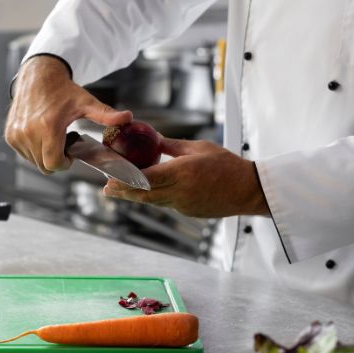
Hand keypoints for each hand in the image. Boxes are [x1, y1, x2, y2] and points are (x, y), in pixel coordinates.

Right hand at [4, 56, 131, 173]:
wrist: (38, 75)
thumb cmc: (63, 91)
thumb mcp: (86, 103)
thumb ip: (106, 115)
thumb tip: (128, 118)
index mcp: (48, 126)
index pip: (54, 164)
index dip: (64, 163)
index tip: (70, 153)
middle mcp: (28, 132)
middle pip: (44, 166)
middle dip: (56, 159)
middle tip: (63, 141)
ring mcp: (16, 134)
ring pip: (34, 162)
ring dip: (45, 154)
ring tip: (52, 135)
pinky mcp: (10, 135)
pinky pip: (24, 154)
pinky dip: (33, 149)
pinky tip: (40, 133)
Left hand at [103, 138, 269, 217]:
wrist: (247, 190)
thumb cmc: (226, 165)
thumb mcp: (198, 148)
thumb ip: (172, 146)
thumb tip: (152, 139)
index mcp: (182, 172)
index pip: (147, 178)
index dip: (126, 179)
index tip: (110, 177)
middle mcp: (180, 191)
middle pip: (144, 194)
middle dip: (123, 192)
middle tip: (106, 189)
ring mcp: (183, 205)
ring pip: (153, 201)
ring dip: (135, 196)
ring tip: (118, 191)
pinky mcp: (188, 212)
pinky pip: (166, 204)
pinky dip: (153, 198)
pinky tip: (146, 192)